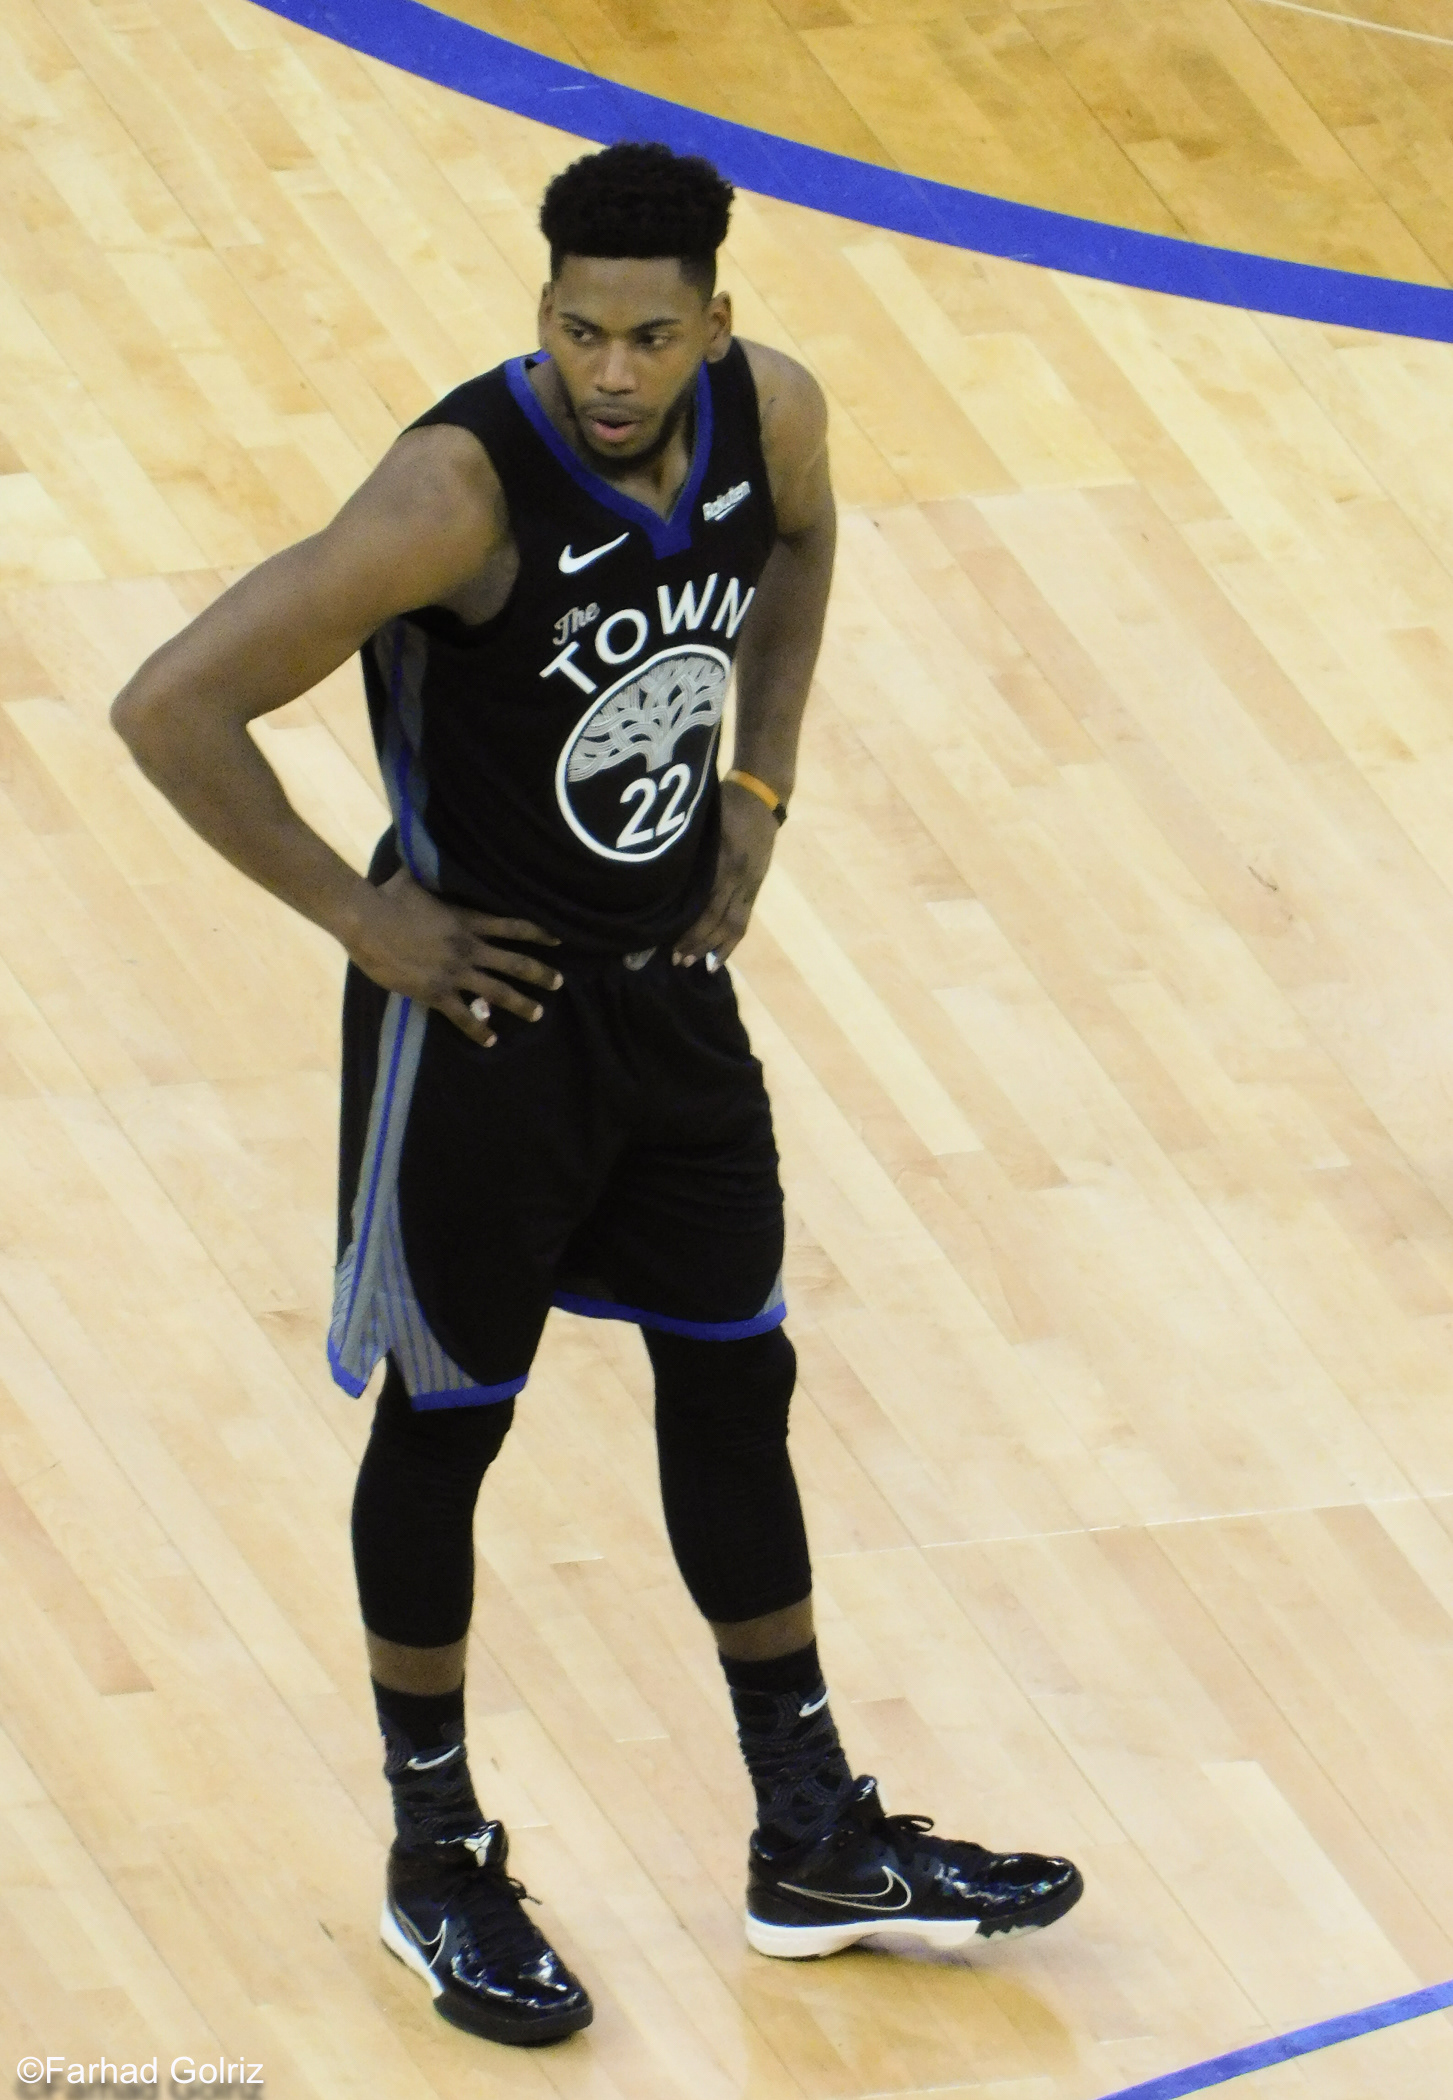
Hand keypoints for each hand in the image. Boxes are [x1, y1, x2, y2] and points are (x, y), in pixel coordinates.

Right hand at [347, 868, 560, 1047]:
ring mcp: (455, 973)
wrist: (366, 920)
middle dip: (541, 974)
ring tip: (538, 1014)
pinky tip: (491, 1041)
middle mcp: (469, 948)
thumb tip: (430, 847)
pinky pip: (463, 1017)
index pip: (513, 927)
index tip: (557, 941)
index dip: (538, 934)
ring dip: (522, 1004)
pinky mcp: (436, 993)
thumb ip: (433, 872)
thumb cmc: (388, 896)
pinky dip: (479, 1030)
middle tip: (559, 983)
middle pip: (516, 963)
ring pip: (499, 993)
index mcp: (468, 920)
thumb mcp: (419, 878)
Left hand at [672, 781, 779, 968]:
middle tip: (677, 961)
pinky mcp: (757, 884)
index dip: (690, 928)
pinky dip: (731, 939)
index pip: (706, 904)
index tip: (669, 945)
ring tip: (698, 964)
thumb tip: (658, 879)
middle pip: (719, 919)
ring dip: (715, 946)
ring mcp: (751, 882)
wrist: (762, 792)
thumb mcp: (702, 821)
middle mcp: (740, 876)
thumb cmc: (723, 801)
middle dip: (698, 943)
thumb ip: (687, 849)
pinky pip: (744, 917)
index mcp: (725, 859)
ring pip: (735, 923)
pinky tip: (719, 954)